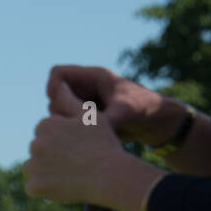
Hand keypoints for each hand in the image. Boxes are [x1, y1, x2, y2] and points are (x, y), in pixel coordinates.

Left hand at [24, 81, 125, 203]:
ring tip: (69, 174)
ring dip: (45, 172)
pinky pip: (33, 188)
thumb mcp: (89, 116)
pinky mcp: (35, 187)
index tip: (76, 146)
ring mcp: (34, 167)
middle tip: (74, 162)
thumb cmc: (103, 143)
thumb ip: (69, 100)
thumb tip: (57, 84)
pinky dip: (44, 190)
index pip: (45, 133)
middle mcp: (35, 144)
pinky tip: (62, 187)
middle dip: (51, 155)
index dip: (61, 140)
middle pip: (38, 151)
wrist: (109, 175)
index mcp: (45, 125)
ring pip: (34, 169)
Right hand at [45, 65, 170, 145]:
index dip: (54, 88)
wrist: (156, 123)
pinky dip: (72, 131)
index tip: (63, 105)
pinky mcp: (86, 119)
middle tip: (77, 124)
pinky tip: (87, 137)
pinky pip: (68, 123)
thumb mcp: (127, 112)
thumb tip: (85, 129)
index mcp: (93, 77)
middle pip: (54, 95)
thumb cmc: (145, 109)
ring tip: (85, 131)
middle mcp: (85, 89)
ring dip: (65, 122)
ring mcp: (84, 104)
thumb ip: (105, 119)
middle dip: (60, 110)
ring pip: (58, 112)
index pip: (58, 73)